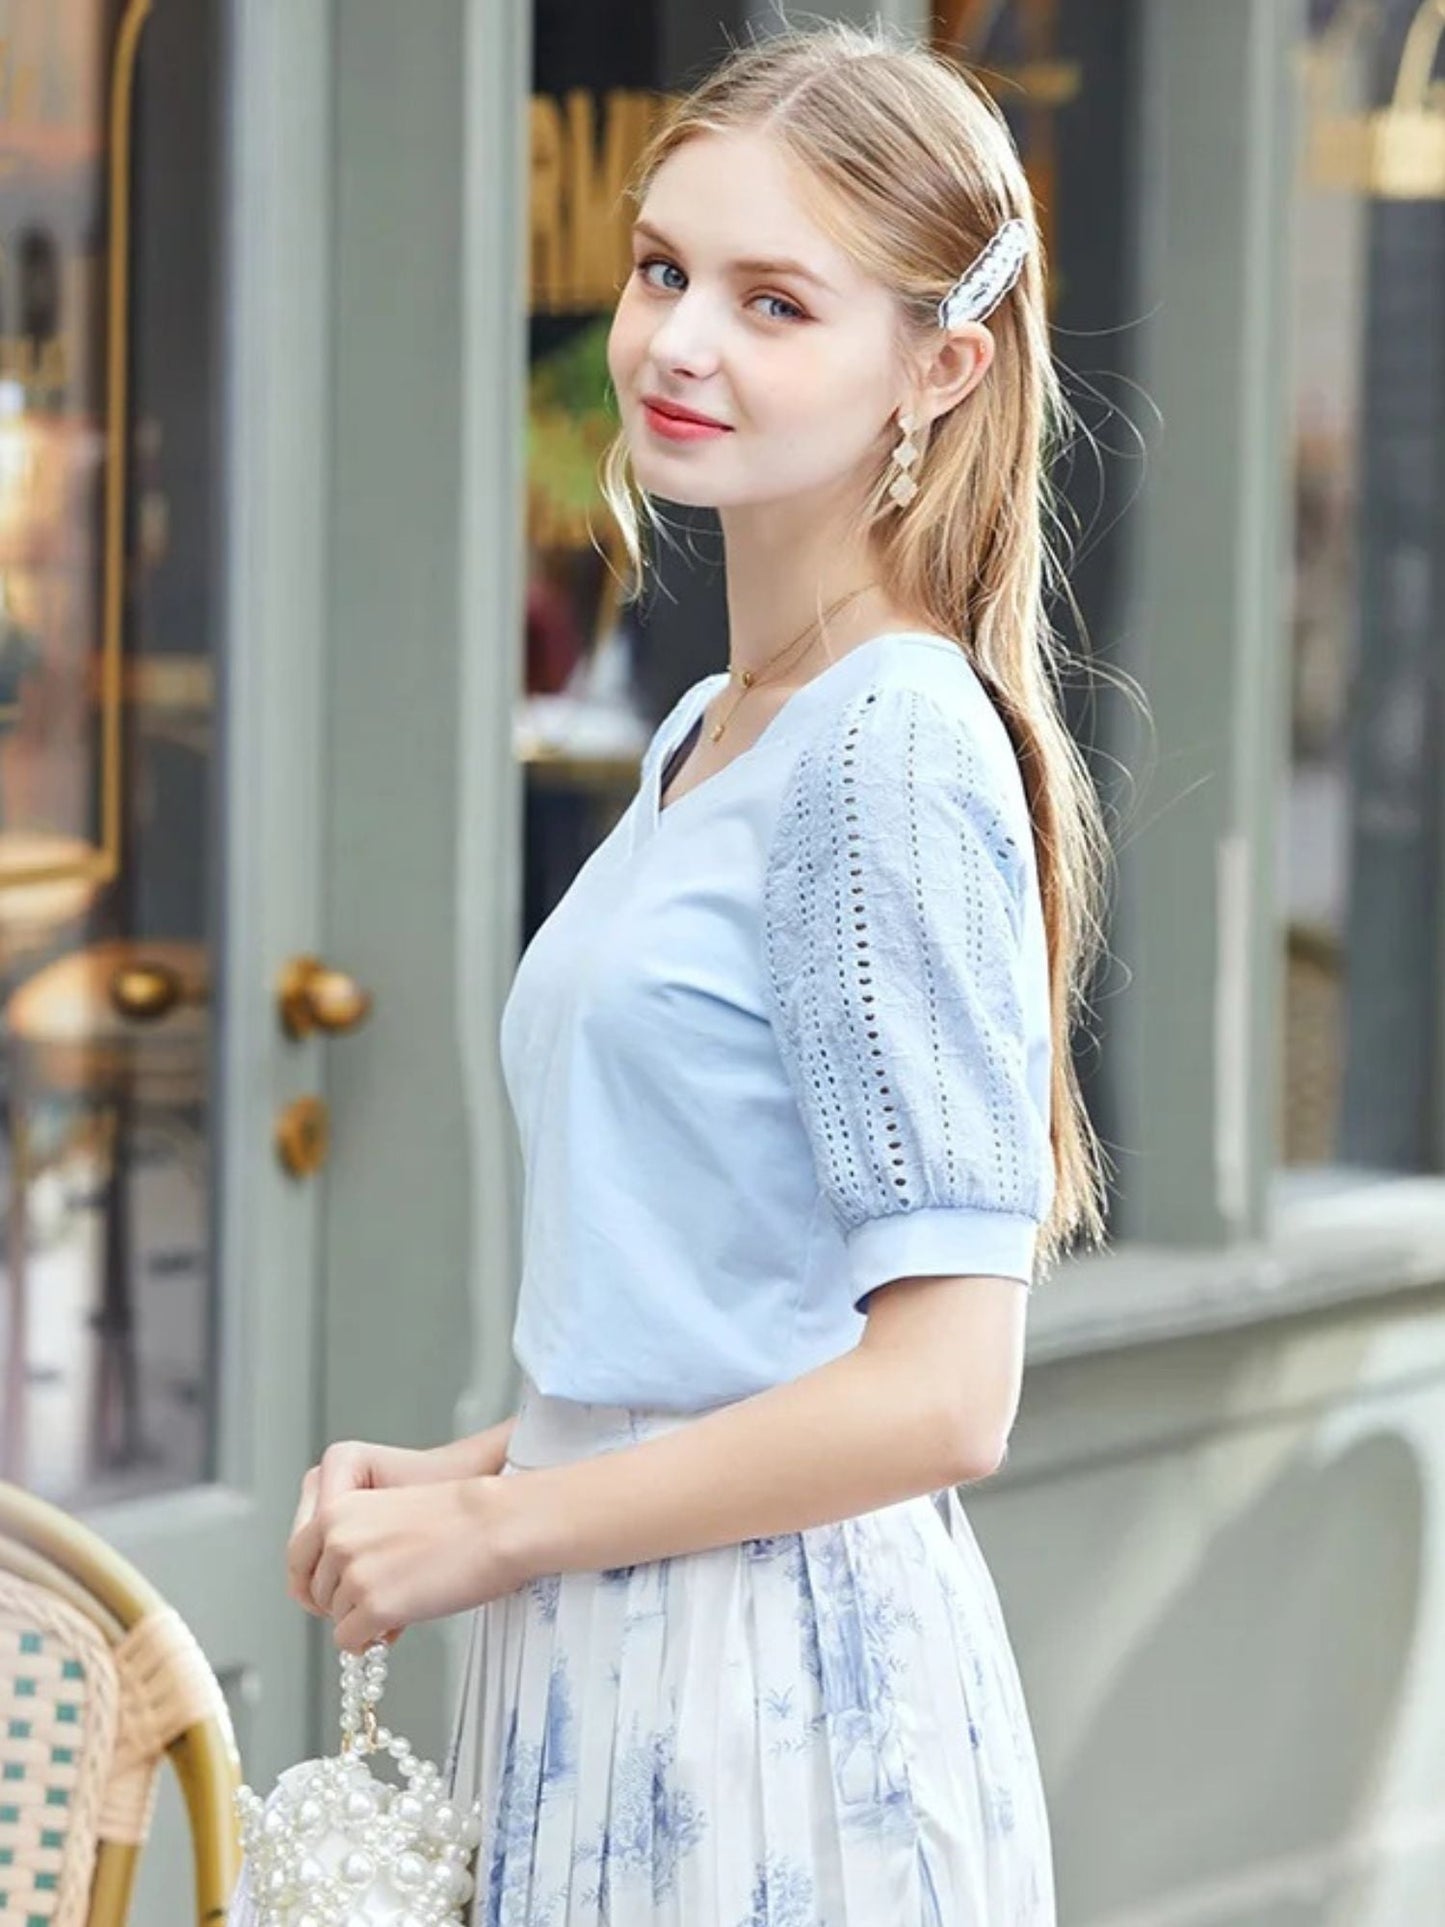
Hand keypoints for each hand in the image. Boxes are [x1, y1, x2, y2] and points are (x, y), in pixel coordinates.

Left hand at [287, 1474, 523, 1653]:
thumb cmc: (457, 1517)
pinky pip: (351, 1641)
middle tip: (379, 1598)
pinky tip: (402, 1620)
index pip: (296, 1557)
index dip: (313, 1580)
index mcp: (336, 1508)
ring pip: (336, 1618)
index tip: (328, 1594)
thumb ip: (352, 1539)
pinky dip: (372, 1639)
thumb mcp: (387, 1512)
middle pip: (316, 1592)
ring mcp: (353, 1573)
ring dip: (364, 1617)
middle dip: (342, 1601)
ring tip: (406, 1597)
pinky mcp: (373, 1606)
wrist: (497, 1524)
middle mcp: (336, 1538)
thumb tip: (328, 1594)